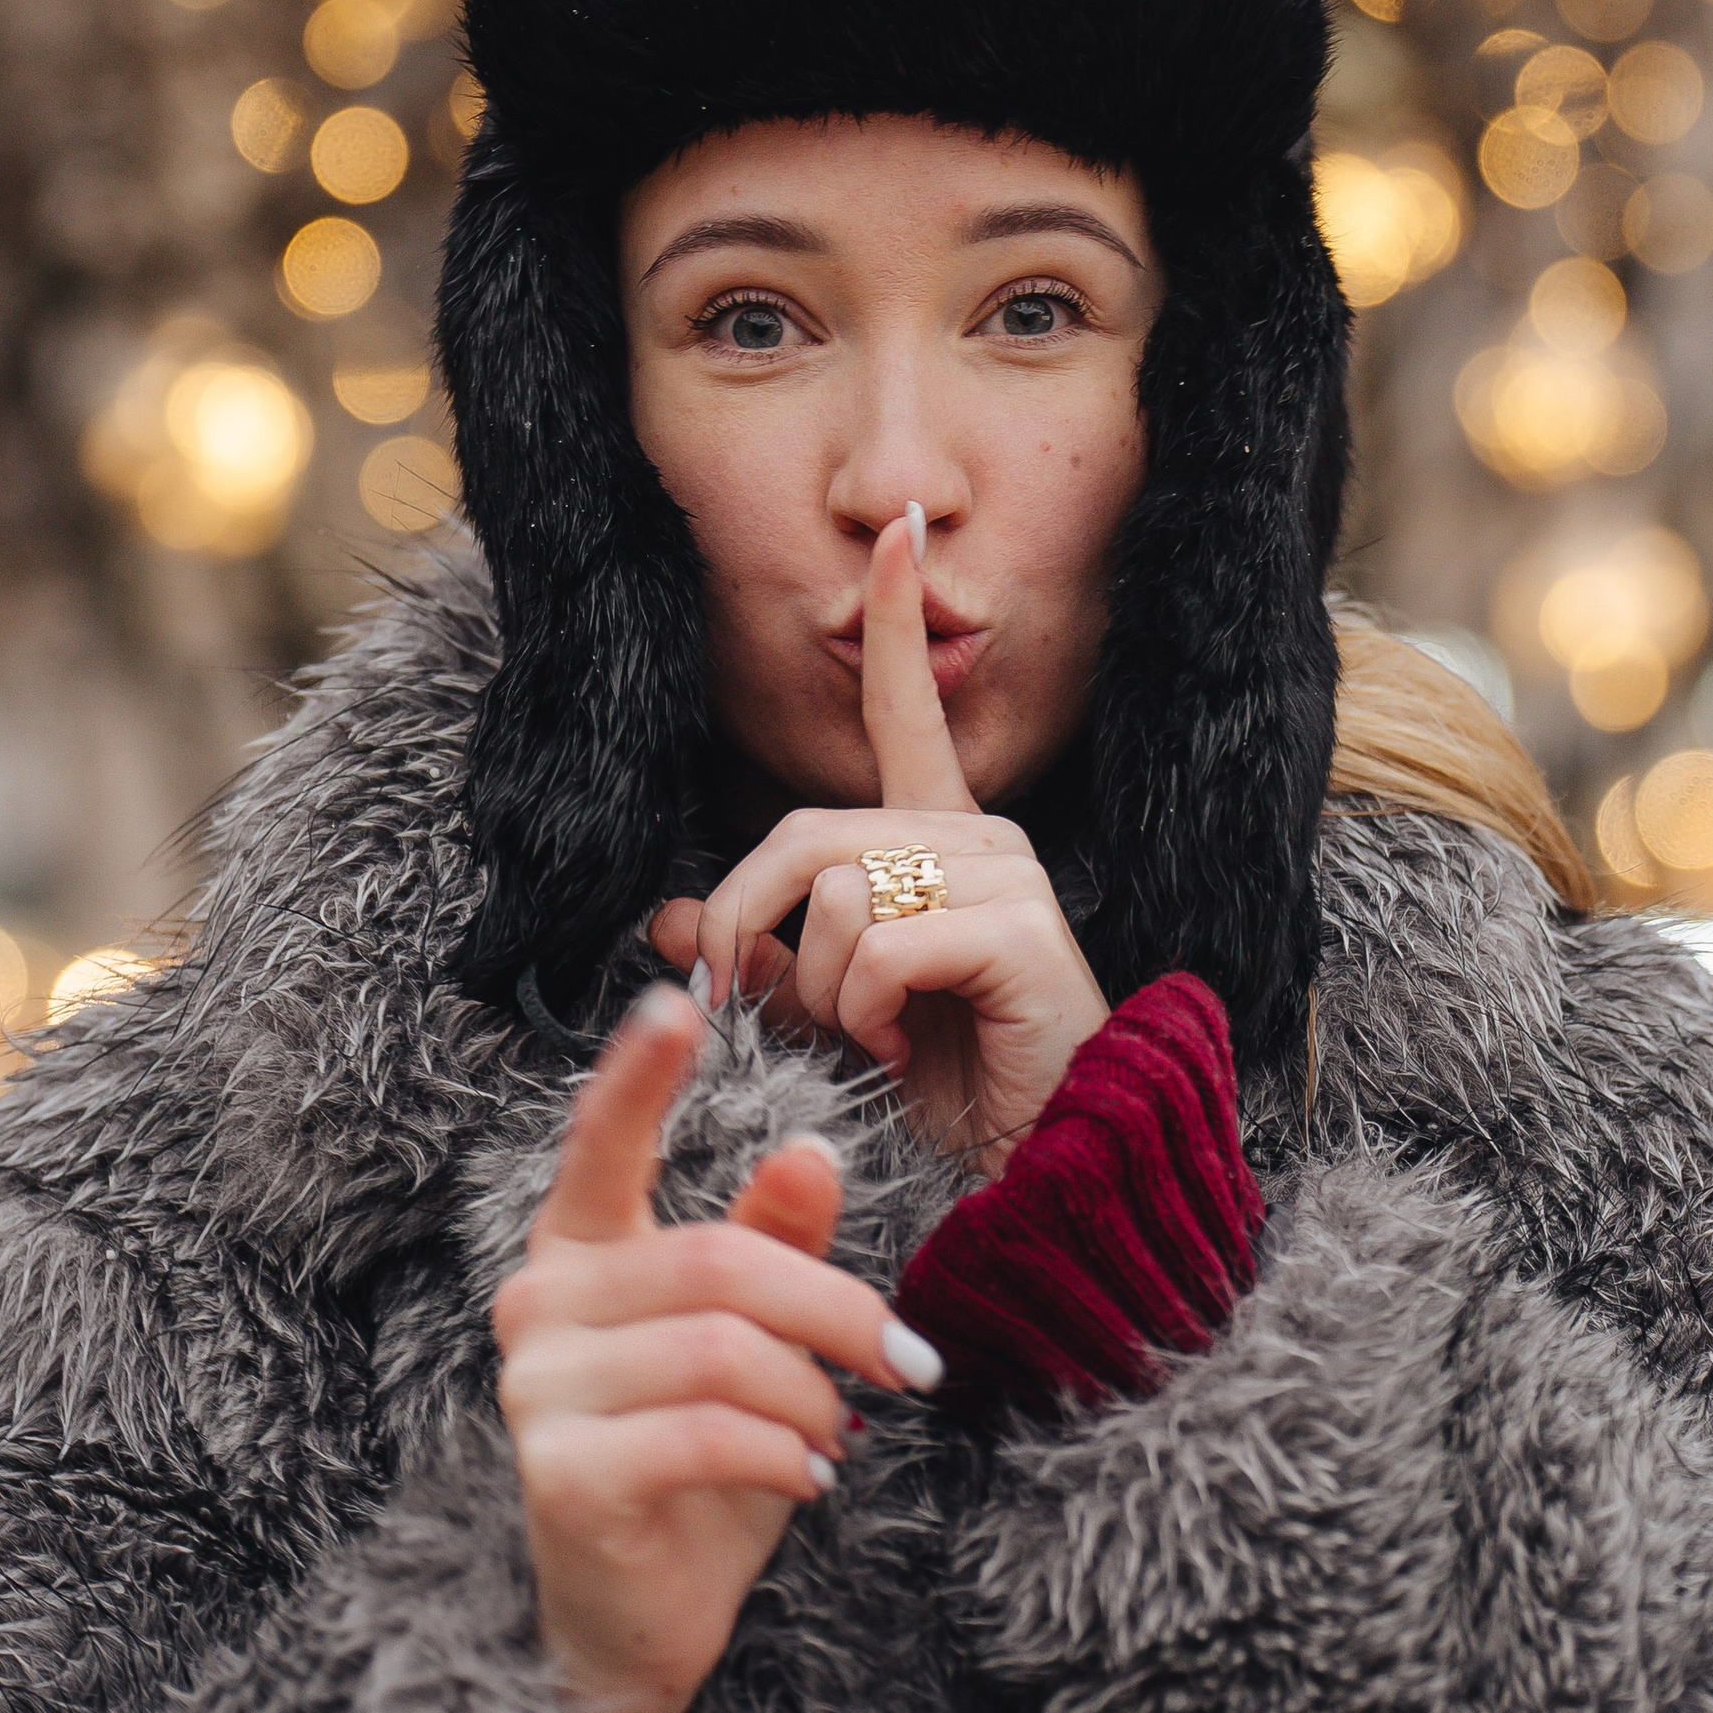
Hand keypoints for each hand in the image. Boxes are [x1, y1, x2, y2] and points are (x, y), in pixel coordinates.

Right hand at [493, 980, 940, 1712]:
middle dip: (835, 1311)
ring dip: (813, 1396)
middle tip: (911, 1362)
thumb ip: (773, 1247)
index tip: (680, 993)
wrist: (632, 1631)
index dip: (639, 1070)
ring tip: (838, 1436)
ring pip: (722, 1349)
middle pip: (718, 1262)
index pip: (601, 1141)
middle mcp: (538, 1302)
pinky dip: (784, 1454)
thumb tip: (815, 1147)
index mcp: (579, 1251)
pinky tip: (811, 1478)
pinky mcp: (561, 1472)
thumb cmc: (695, 1470)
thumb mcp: (751, 1351)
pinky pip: (707, 1432)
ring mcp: (539, 1389)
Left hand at [651, 514, 1107, 1173]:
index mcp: (941, 839)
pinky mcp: (1019, 930)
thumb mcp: (830, 1019)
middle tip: (748, 1007)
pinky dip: (861, 1016)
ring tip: (871, 1044)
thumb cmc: (951, 1095)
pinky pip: (880, 946)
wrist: (1044, 1181)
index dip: (895, 622)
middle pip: (805, 831)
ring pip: (838, 892)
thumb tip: (668, 919)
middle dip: (747, 924)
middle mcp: (982, 837)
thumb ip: (761, 959)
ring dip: (819, 992)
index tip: (892, 531)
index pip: (907, 710)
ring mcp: (1008, 876)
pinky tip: (904, 1055)